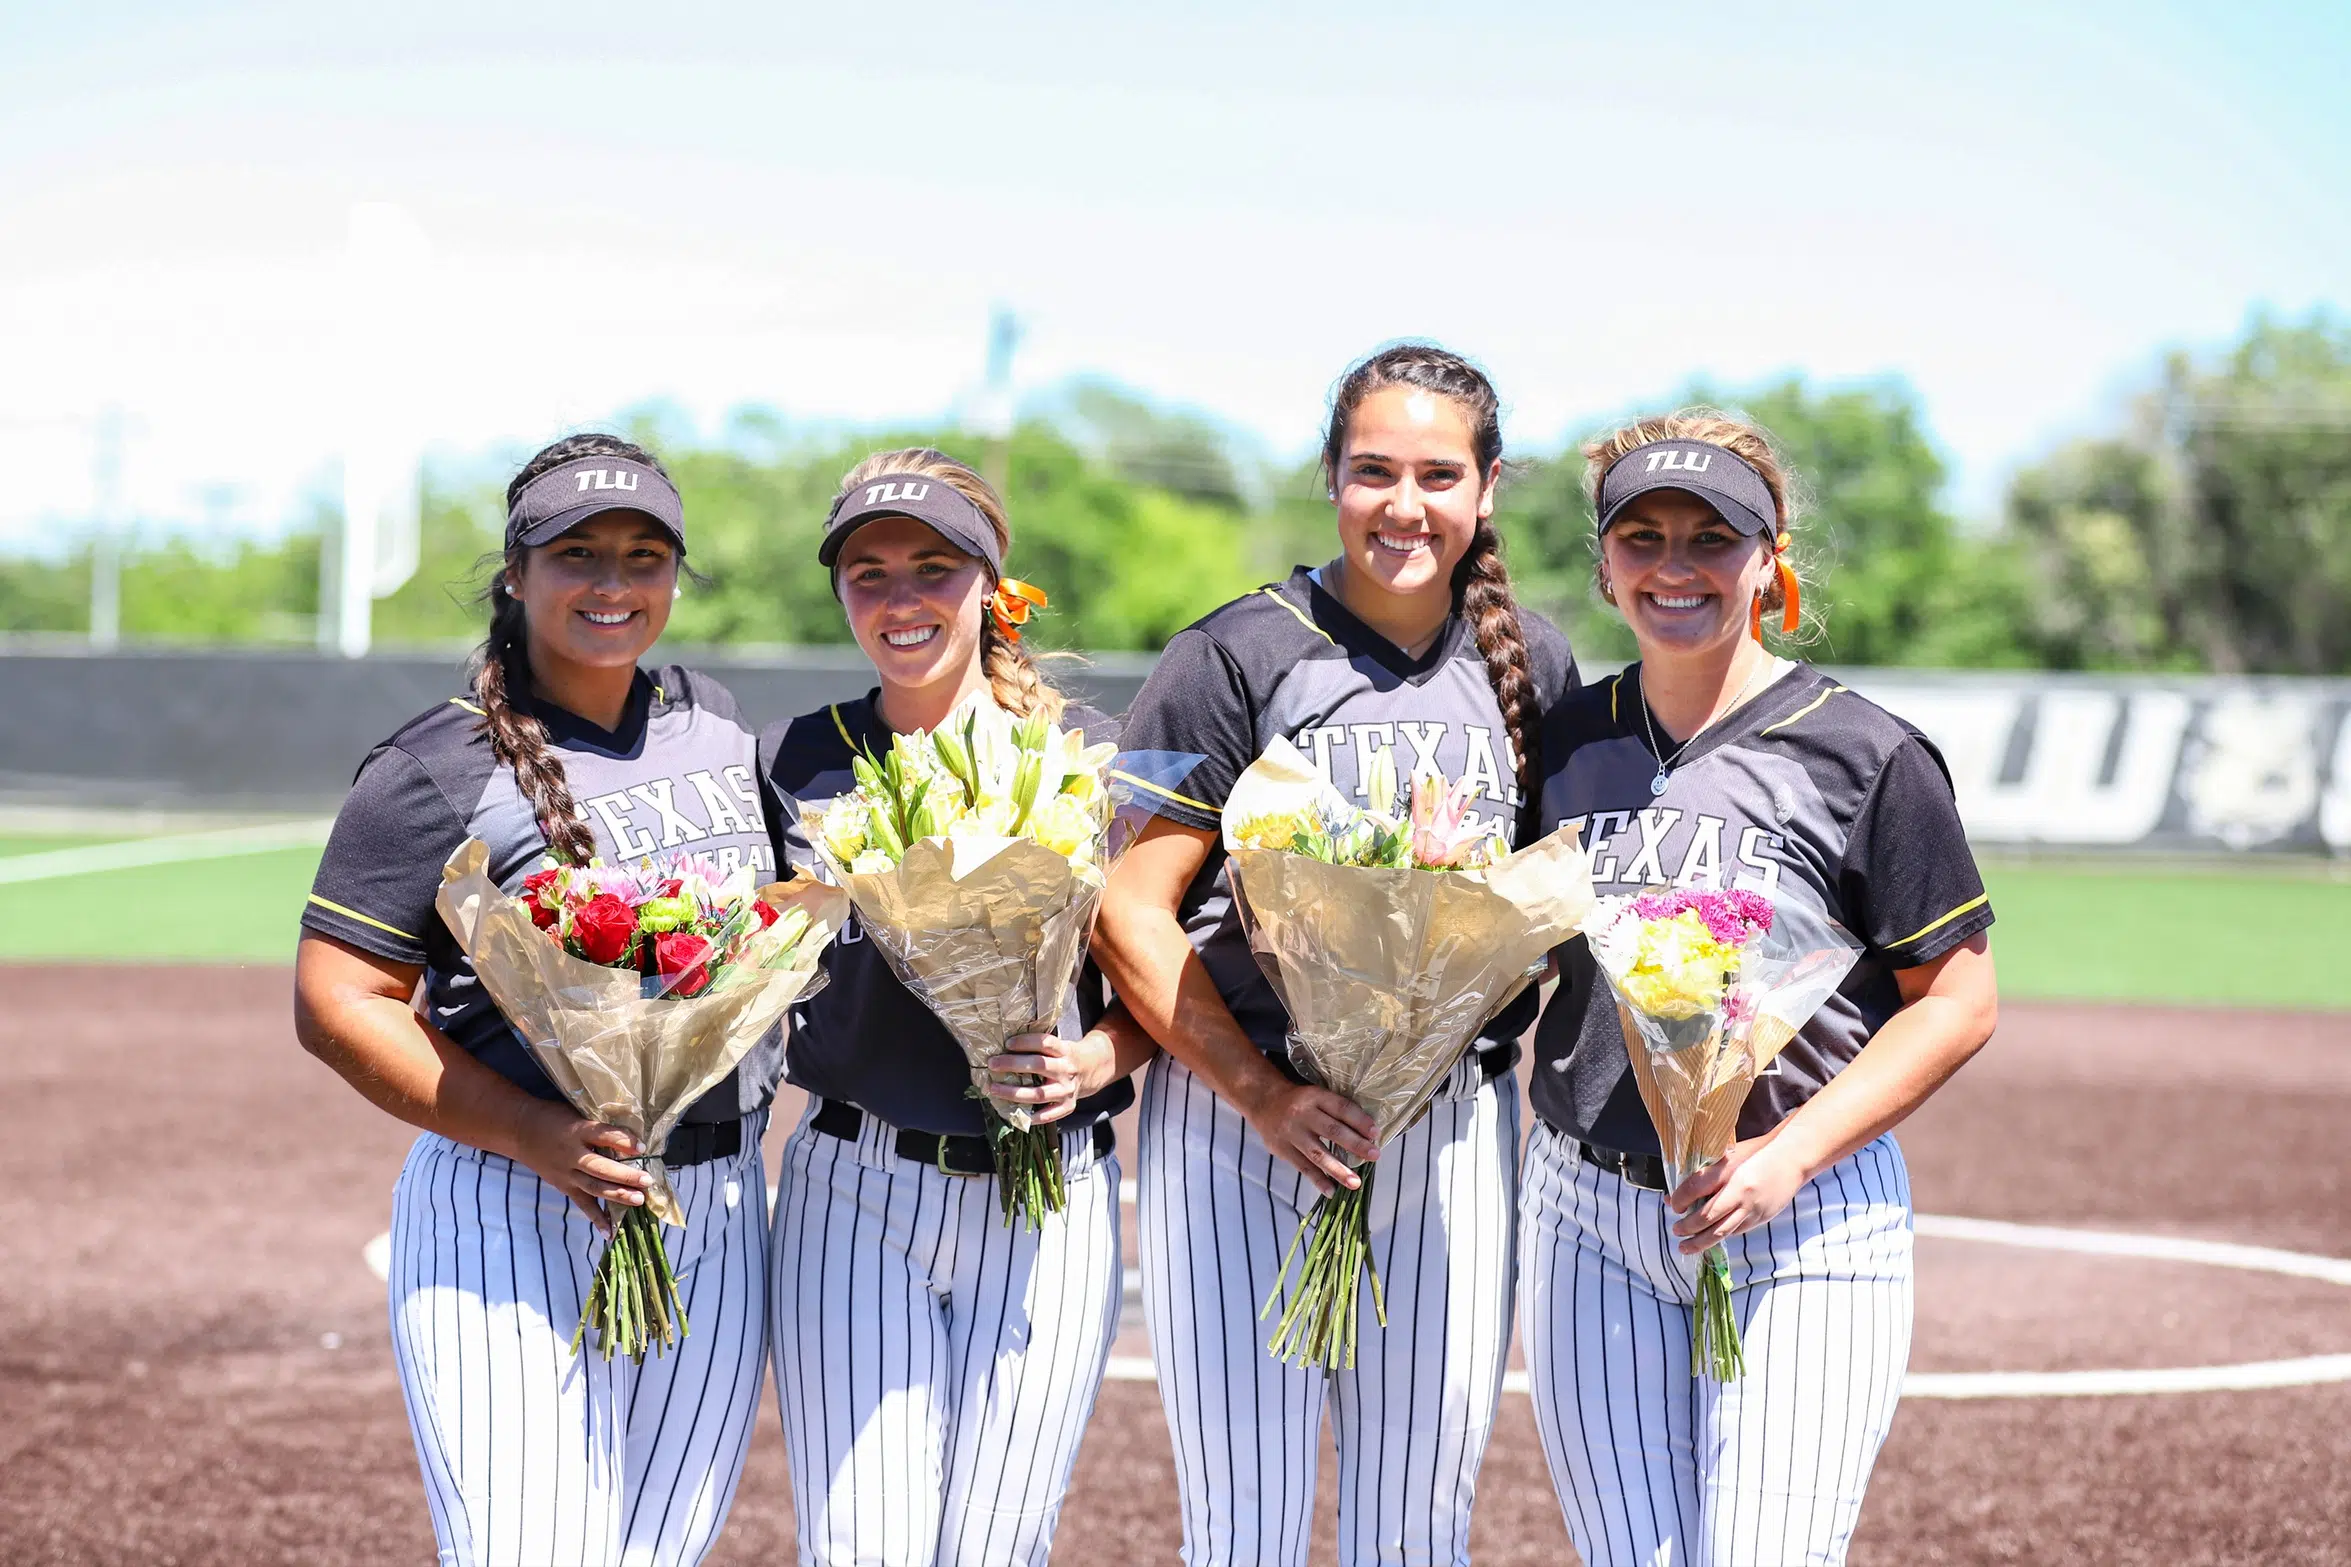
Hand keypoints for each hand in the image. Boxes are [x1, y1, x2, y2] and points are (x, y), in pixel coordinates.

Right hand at [511, 1099, 652, 1234]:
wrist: (520, 1131)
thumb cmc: (554, 1118)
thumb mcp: (576, 1114)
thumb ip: (599, 1126)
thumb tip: (631, 1137)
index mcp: (577, 1131)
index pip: (603, 1136)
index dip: (623, 1141)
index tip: (643, 1147)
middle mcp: (572, 1154)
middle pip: (600, 1168)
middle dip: (625, 1175)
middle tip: (647, 1181)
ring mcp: (566, 1173)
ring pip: (594, 1187)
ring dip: (617, 1195)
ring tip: (638, 1200)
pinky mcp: (563, 1186)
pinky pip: (582, 1204)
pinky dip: (596, 1218)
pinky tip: (610, 1232)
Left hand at [984, 1030, 1113, 1124]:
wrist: (1091, 1069)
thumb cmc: (1065, 1056)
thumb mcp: (1059, 1045)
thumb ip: (1039, 1046)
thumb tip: (1005, 1045)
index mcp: (1065, 1050)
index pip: (1045, 1042)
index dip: (1025, 1042)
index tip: (1007, 1043)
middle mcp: (1066, 1069)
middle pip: (1039, 1065)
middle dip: (1012, 1064)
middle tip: (992, 1064)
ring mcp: (1068, 1090)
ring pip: (1038, 1093)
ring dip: (1013, 1093)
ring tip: (994, 1089)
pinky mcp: (1068, 1106)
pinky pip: (1048, 1115)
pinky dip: (1031, 1117)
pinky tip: (1013, 1114)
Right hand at [1235, 1077, 1377, 1196]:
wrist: (1263, 1102)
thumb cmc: (1300, 1101)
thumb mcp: (1316, 1096)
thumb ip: (1336, 1110)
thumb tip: (1367, 1134)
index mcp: (1315, 1097)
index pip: (1341, 1108)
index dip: (1360, 1121)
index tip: (1376, 1134)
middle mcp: (1303, 1114)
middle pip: (1332, 1130)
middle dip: (1355, 1144)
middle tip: (1374, 1156)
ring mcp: (1291, 1133)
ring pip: (1318, 1153)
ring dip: (1338, 1170)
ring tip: (1355, 1183)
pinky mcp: (1282, 1149)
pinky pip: (1303, 1167)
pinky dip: (1318, 1180)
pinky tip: (1331, 1191)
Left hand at [1667, 1134, 1806, 1254]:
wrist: (1792, 1161)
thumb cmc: (1759, 1155)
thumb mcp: (1730, 1159)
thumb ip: (1708, 1174)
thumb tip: (1684, 1188)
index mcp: (1730, 1176)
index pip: (1696, 1189)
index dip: (1681, 1200)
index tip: (1673, 1206)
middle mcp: (1741, 1195)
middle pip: (1707, 1217)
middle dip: (1687, 1227)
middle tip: (1676, 1231)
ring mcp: (1752, 1210)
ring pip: (1721, 1232)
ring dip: (1700, 1241)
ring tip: (1686, 1246)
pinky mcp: (1761, 1218)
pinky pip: (1736, 1231)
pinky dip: (1721, 1235)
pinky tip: (1711, 1237)